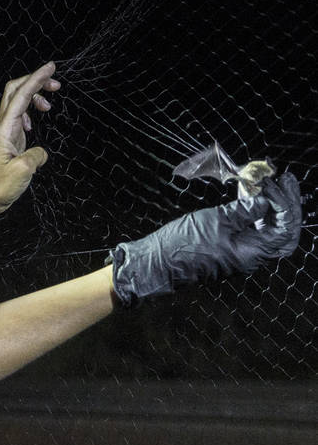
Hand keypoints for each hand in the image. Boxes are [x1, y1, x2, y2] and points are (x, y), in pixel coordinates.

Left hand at [0, 62, 59, 215]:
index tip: (51, 67)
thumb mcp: (23, 171)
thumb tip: (40, 150)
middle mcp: (3, 125)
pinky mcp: (9, 138)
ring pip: (18, 101)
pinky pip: (19, 115)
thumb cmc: (0, 186)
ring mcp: (5, 130)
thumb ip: (36, 155)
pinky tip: (36, 120)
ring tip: (49, 106)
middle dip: (34, 81)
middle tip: (56, 83)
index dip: (36, 79)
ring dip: (34, 96)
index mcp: (5, 129)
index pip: (21, 95)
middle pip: (15, 91)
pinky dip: (30, 110)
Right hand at [109, 172, 301, 306]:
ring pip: (269, 231)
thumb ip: (243, 210)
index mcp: (253, 253)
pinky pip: (252, 231)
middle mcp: (253, 257)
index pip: (284, 227)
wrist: (157, 263)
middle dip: (287, 206)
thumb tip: (264, 199)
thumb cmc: (183, 244)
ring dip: (272, 208)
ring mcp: (242, 254)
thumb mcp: (215, 220)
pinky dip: (256, 213)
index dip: (283, 202)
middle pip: (284, 232)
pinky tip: (249, 196)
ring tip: (268, 184)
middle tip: (285, 181)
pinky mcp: (229, 249)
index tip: (272, 182)